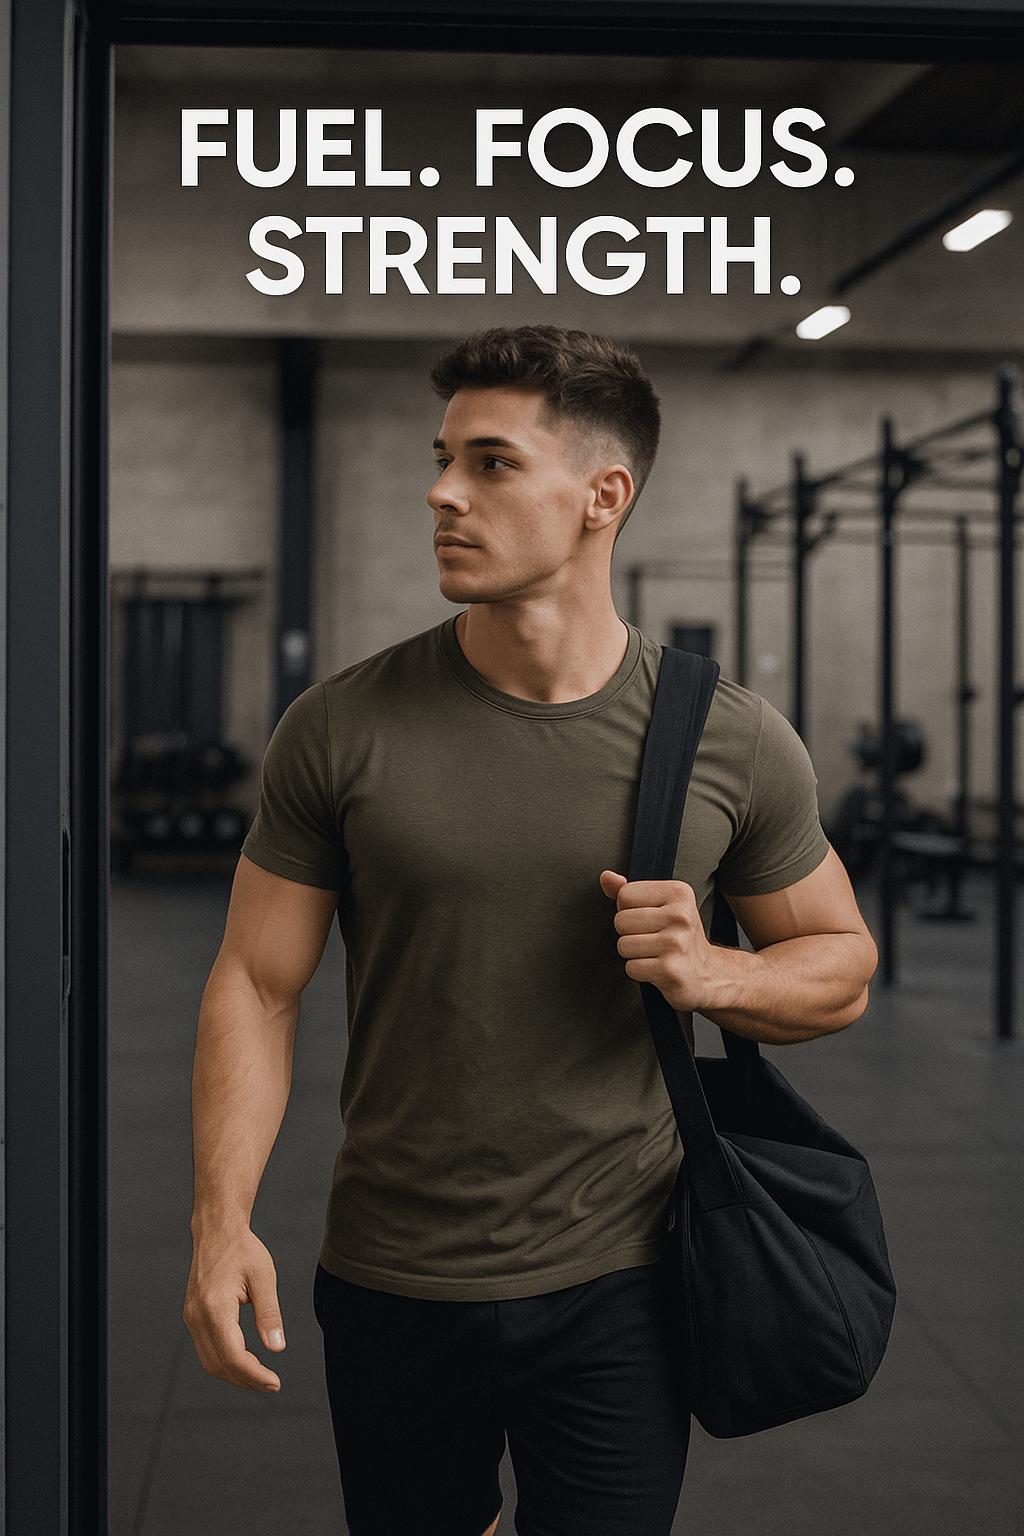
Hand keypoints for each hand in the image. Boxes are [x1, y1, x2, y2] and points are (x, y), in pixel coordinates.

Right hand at [184, 1224, 285, 1391]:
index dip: (254, 1375)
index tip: (275, 1383)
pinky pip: (206, 1350)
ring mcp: (191, 1318)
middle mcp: (197, 1317)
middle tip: (272, 1384)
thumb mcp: (264, 1277)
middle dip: (246, 1380)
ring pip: (210, 1362)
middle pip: (219, 1365)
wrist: (216, 1231)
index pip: (233, 1356)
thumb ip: (269, 1314)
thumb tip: (277, 1348)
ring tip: (261, 1377)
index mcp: (215, 1307)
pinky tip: (245, 1361)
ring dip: (235, 1375)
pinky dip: (225, 1362)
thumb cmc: (243, 1250)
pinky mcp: (192, 1317)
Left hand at [600, 870, 726, 1014]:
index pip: (625, 895)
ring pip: (623, 945)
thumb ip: (630, 891)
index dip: (629, 910)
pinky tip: (657, 968)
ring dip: (633, 954)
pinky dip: (639, 971)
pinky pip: (631, 967)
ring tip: (655, 953)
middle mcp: (681, 916)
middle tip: (652, 939)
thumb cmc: (678, 936)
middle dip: (629, 934)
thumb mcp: (660, 906)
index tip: (649, 919)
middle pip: (621, 921)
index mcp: (679, 893)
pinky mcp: (671, 970)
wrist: (708, 973)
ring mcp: (677, 944)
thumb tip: (606, 877)